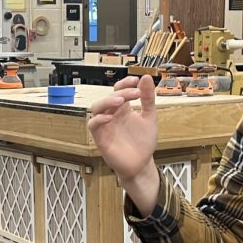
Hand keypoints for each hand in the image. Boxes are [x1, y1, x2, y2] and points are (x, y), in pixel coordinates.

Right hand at [87, 75, 160, 213]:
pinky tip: (110, 118)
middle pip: (109, 97)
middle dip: (121, 93)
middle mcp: (112, 115)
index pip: (118, 90)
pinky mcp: (100, 138)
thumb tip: (146, 77)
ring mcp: (105, 126)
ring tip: (121, 102)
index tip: (135, 80)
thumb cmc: (144, 142)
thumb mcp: (150, 117)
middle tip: (135, 93)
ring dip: (107, 102)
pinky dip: (99, 119)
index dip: (124, 83)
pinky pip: (93, 125)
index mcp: (123, 109)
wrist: (141, 164)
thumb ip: (148, 99)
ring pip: (96, 108)